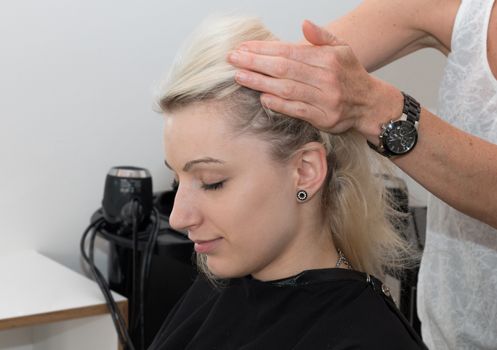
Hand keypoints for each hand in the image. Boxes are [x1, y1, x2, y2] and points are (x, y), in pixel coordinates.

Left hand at [227, 20, 400, 137]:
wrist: (370, 104)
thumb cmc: (350, 75)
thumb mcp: (342, 49)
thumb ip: (321, 37)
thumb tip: (304, 24)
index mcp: (327, 58)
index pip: (289, 51)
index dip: (264, 49)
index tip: (244, 48)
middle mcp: (325, 78)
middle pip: (284, 69)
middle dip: (255, 63)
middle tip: (234, 59)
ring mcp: (324, 99)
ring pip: (287, 89)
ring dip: (260, 83)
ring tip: (240, 77)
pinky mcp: (322, 118)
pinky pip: (296, 109)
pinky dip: (278, 104)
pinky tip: (262, 97)